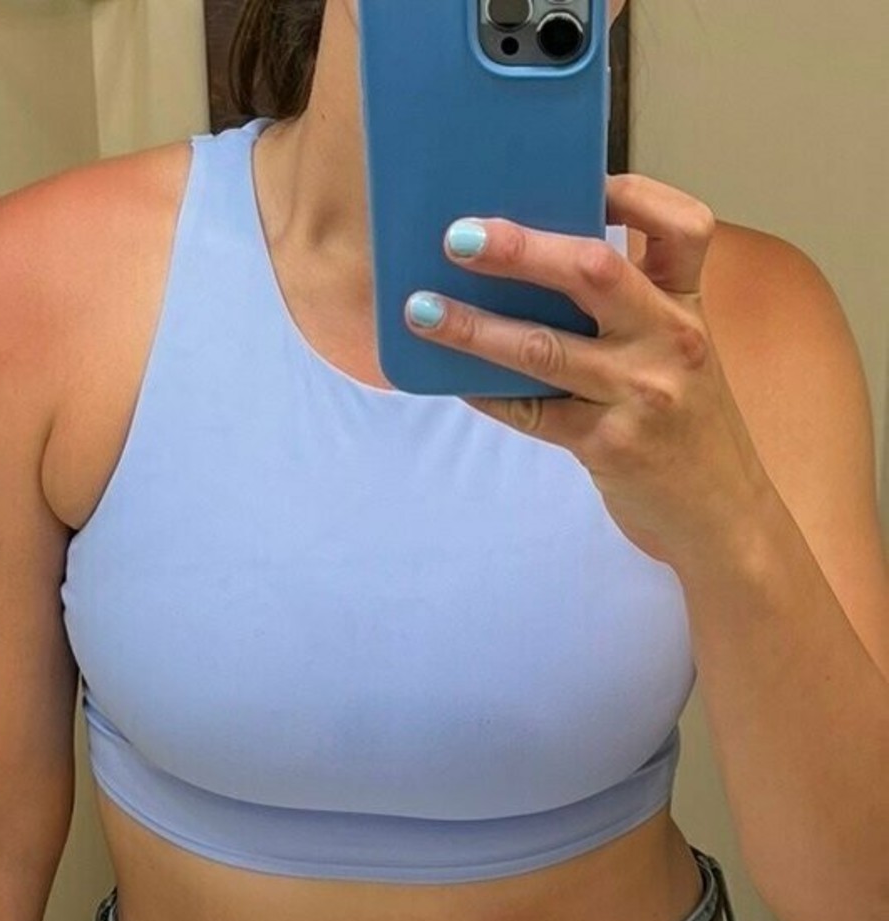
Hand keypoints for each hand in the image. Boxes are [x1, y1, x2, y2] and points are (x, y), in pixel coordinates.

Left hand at [404, 175, 769, 566]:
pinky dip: (488, 393)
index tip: (579, 178)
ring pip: (545, 347)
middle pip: (594, 271)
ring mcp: (641, 395)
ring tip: (422, 310)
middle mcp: (671, 342)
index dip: (633, 192)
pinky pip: (532, 412)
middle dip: (519, 248)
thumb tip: (531, 271)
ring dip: (475, 326)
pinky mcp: (609, 446)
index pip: (683, 227)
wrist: (723, 517)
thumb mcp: (681, 358)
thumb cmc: (688, 431)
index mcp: (690, 308)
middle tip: (457, 236)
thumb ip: (632, 313)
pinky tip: (452, 379)